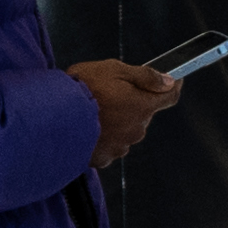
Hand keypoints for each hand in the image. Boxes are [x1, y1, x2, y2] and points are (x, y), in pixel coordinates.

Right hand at [69, 59, 186, 161]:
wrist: (54, 116)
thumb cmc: (81, 89)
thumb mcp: (114, 70)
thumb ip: (144, 76)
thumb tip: (167, 81)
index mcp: (143, 106)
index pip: (170, 97)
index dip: (173, 87)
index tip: (173, 81)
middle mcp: (136, 129)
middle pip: (144, 114)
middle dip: (134, 103)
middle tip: (111, 92)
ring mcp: (121, 146)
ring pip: (127, 130)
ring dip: (118, 121)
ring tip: (95, 110)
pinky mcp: (104, 158)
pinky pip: (110, 145)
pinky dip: (104, 136)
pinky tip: (89, 126)